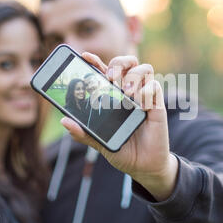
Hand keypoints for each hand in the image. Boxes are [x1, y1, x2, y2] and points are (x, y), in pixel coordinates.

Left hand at [60, 52, 177, 200]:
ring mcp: (144, 97)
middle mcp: (130, 92)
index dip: (96, 61)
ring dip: (133, 76)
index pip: (105, 70)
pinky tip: (140, 105)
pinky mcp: (157, 105)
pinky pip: (154, 86)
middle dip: (118, 63)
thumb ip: (83, 132)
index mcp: (114, 95)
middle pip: (128, 62)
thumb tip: (64, 121)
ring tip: (126, 93)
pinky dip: (146, 91)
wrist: (143, 166)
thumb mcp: (99, 142)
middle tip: (110, 78)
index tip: (85, 56)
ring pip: (144, 69)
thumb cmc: (122, 149)